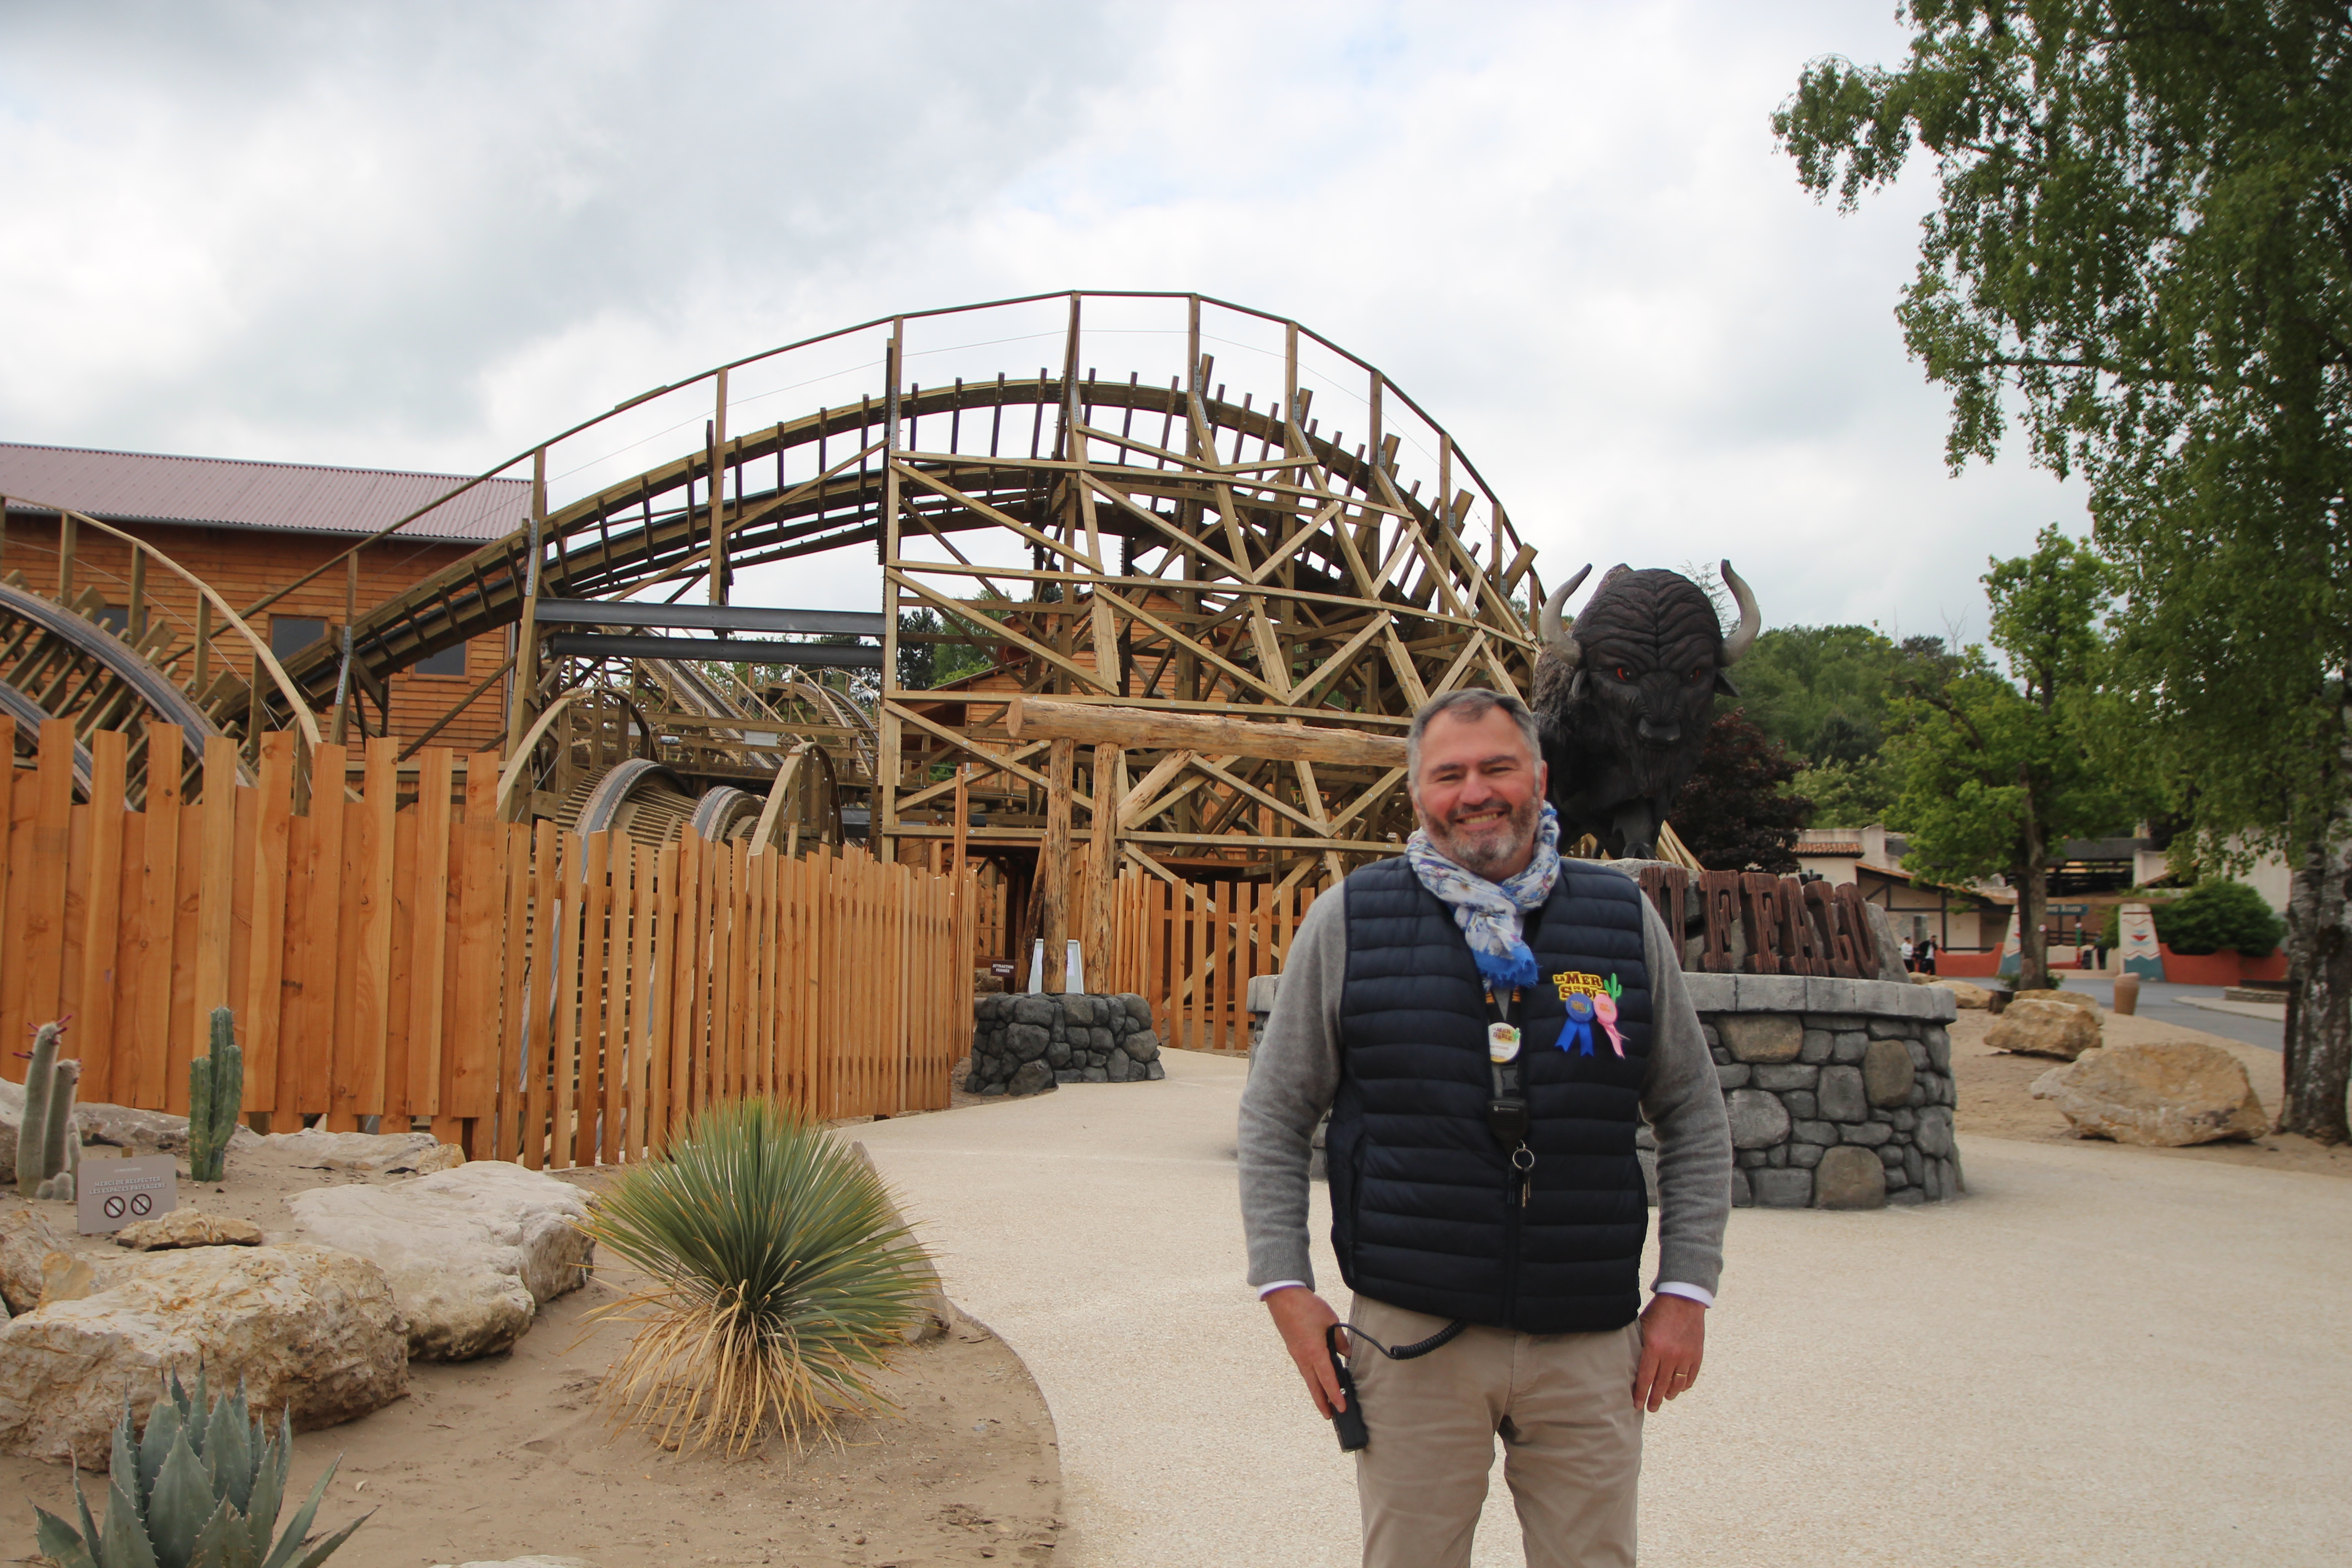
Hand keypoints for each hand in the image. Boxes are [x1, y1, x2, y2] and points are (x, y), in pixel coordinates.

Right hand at [1263, 1286, 1348, 1417]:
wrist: (1284, 1296)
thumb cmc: (1307, 1307)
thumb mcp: (1330, 1320)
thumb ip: (1340, 1339)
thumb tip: (1346, 1353)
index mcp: (1314, 1351)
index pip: (1327, 1378)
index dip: (1335, 1395)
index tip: (1341, 1407)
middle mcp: (1303, 1356)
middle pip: (1314, 1385)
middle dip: (1322, 1402)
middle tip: (1329, 1416)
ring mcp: (1296, 1353)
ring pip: (1308, 1378)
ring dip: (1316, 1391)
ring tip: (1324, 1402)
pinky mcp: (1293, 1348)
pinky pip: (1304, 1368)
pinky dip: (1311, 1378)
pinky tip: (1316, 1379)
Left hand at [1632, 1293, 1705, 1412]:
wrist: (1684, 1298)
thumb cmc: (1659, 1311)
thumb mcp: (1643, 1326)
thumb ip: (1638, 1345)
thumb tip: (1629, 1362)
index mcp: (1654, 1347)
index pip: (1645, 1378)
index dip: (1640, 1394)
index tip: (1637, 1405)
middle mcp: (1671, 1355)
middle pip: (1661, 1385)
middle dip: (1655, 1400)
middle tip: (1651, 1409)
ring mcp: (1686, 1356)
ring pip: (1677, 1384)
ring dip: (1670, 1394)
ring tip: (1665, 1398)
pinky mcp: (1697, 1355)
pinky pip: (1691, 1376)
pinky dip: (1685, 1385)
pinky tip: (1679, 1388)